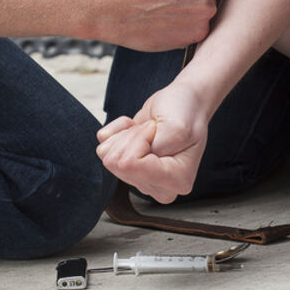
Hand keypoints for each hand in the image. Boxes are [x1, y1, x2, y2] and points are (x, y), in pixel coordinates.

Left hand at [96, 81, 210, 202]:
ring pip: (108, 157)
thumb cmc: (186, 113)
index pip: (132, 164)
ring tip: (148, 129)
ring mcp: (140, 179)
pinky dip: (118, 131)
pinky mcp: (126, 169)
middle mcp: (158, 187)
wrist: (183, 102)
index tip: (158, 129)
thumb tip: (124, 163)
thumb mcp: (177, 127)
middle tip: (153, 128)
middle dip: (133, 136)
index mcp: (177, 181)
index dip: (140, 138)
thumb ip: (154, 150)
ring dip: (126, 134)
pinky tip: (137, 130)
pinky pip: (102, 149)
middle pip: (117, 163)